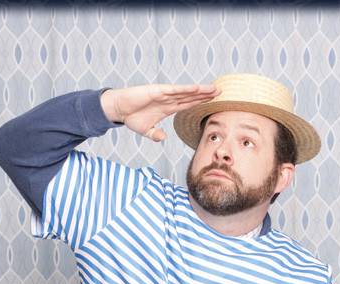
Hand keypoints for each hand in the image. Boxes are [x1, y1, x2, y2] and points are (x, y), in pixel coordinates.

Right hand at [100, 84, 220, 141]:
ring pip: (186, 92)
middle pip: (191, 97)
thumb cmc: (131, 117)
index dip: (200, 102)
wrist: (119, 109)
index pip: (188, 104)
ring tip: (214, 89)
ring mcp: (164, 94)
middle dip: (206, 95)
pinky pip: (175, 90)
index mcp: (167, 107)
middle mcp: (168, 99)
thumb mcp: (146, 130)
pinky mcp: (158, 91)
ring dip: (201, 90)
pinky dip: (187, 89)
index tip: (212, 101)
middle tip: (221, 93)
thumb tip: (163, 138)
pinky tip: (197, 88)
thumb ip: (155, 134)